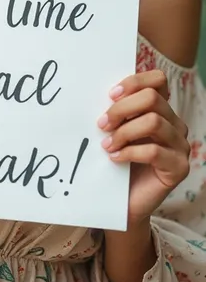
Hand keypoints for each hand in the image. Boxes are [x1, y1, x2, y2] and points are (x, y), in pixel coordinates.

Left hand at [98, 70, 189, 226]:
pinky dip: (130, 152)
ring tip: (107, 144)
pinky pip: (154, 151)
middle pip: (152, 98)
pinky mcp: (179, 168)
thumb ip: (117, 111)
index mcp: (161, 109)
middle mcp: (175, 124)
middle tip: (102, 123)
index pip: (157, 79)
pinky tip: (115, 158)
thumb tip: (103, 93)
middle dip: (122, 109)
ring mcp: (180, 145)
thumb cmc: (117, 162)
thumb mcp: (116, 130)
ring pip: (153, 122)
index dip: (134, 82)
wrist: (123, 202)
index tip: (110, 95)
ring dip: (124, 132)